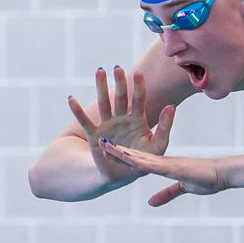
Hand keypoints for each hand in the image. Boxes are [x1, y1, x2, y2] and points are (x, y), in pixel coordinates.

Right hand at [68, 66, 174, 185]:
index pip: (139, 101)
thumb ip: (165, 127)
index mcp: (137, 120)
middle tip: (118, 68)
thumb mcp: (158, 145)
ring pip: (103, 104)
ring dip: (100, 88)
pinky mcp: (95, 135)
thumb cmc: (144, 159)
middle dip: (119, 83)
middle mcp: (121, 119)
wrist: (125, 174)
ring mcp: (107, 125)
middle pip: (120, 98)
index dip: (138, 88)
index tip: (139, 74)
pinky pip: (85, 122)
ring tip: (99, 71)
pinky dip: (78, 111)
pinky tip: (71, 98)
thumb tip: (172, 107)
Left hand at [98, 139, 226, 206]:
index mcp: (164, 166)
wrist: (224, 174)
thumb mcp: (183, 189)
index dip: (124, 155)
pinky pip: (153, 164)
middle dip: (116, 150)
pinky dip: (138, 161)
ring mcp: (168, 164)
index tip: (109, 151)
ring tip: (104, 145)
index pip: (140, 160)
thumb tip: (150, 203)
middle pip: (135, 155)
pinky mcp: (174, 167)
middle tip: (99, 142)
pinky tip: (126, 157)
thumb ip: (166, 194)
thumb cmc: (208, 180)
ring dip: (121, 153)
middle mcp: (163, 162)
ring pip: (139, 157)